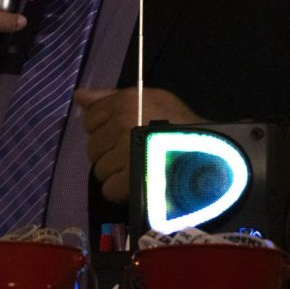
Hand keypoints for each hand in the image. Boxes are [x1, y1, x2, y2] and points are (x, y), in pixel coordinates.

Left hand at [76, 87, 205, 203]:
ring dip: (115, 173)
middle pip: (92, 147)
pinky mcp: (130, 179)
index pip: (90, 120)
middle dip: (109, 153)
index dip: (104, 130)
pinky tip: (138, 183)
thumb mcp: (150, 98)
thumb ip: (111, 97)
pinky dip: (121, 191)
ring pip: (99, 170)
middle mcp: (121, 124)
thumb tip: (79, 97)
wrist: (210, 151)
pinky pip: (108, 189)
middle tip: (133, 154)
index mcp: (124, 102)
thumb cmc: (180, 123)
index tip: (122, 134)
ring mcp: (125, 153)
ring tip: (139, 168)